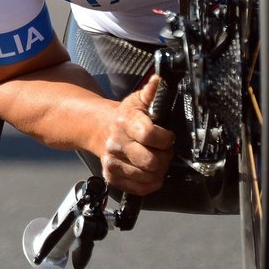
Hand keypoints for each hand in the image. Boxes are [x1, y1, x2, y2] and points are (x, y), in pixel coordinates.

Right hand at [100, 76, 174, 195]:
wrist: (100, 129)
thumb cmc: (125, 116)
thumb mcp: (138, 100)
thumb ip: (151, 91)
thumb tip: (159, 79)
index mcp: (125, 122)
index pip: (150, 135)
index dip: (165, 138)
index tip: (168, 136)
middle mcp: (116, 143)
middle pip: (152, 161)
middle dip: (165, 157)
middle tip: (164, 150)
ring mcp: (113, 162)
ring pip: (148, 176)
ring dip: (158, 170)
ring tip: (156, 159)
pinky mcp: (112, 177)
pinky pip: (139, 189)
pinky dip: (150, 183)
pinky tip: (150, 172)